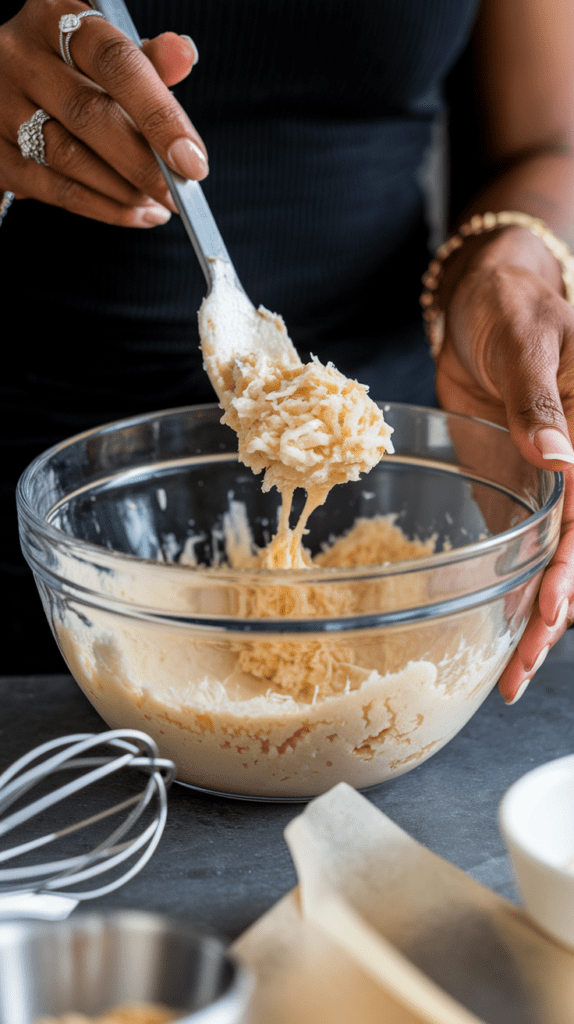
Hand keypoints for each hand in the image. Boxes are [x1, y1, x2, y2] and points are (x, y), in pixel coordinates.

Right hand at [0, 0, 207, 224]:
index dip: (158, 114)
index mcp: (56, 20)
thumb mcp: (104, 52)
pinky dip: (105, 209)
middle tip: (180, 193)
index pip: (115, 62)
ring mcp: (1, 107)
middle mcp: (20, 58)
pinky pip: (56, 191)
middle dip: (144, 164)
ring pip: (70, 159)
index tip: (193, 159)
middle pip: (90, 116)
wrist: (9, 89)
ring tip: (160, 203)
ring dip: (125, 191)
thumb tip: (183, 55)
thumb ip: (146, 61)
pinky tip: (136, 214)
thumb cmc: (71, 69)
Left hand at [435, 227, 573, 702]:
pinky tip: (497, 631)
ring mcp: (546, 491)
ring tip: (508, 675)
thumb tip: (559, 456)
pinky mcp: (514, 493)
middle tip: (518, 674)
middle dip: (553, 617)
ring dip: (534, 618)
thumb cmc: (514, 309)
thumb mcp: (529, 342)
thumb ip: (539, 399)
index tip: (555, 617)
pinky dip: (511, 592)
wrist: (480, 306)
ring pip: (549, 565)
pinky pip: (518, 550)